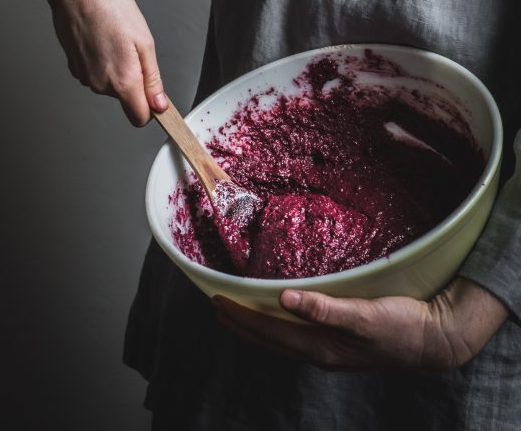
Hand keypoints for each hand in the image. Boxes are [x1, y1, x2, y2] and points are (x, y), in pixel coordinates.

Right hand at [0, 0, 168, 126]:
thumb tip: (159, 105)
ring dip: (116, 69)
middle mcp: (101, 85)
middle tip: (132, 49)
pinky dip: (100, 62)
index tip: (156, 97)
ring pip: (109, 85)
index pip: (139, 118)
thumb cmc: (110, 8)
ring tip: (114, 39)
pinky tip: (100, 39)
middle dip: (133, 80)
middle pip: (125, 98)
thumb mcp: (144, 42)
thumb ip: (152, 79)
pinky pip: (95, 74)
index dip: (150, 108)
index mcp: (123, 80)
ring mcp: (85, 77)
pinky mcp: (73, 68)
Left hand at [213, 276, 508, 369]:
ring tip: (237, 311)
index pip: (268, 332)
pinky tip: (280, 314)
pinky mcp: (340, 343)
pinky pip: (297, 336)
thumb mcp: (363, 314)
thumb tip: (285, 298)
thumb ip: (324, 309)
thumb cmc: (401, 325)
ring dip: (255, 326)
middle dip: (240, 324)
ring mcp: (330, 350)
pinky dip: (278, 326)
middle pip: (268, 340)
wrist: (434, 339)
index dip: (240, 317)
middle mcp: (320, 352)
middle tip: (215, 304)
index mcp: (320, 346)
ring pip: (280, 340)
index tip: (216, 301)